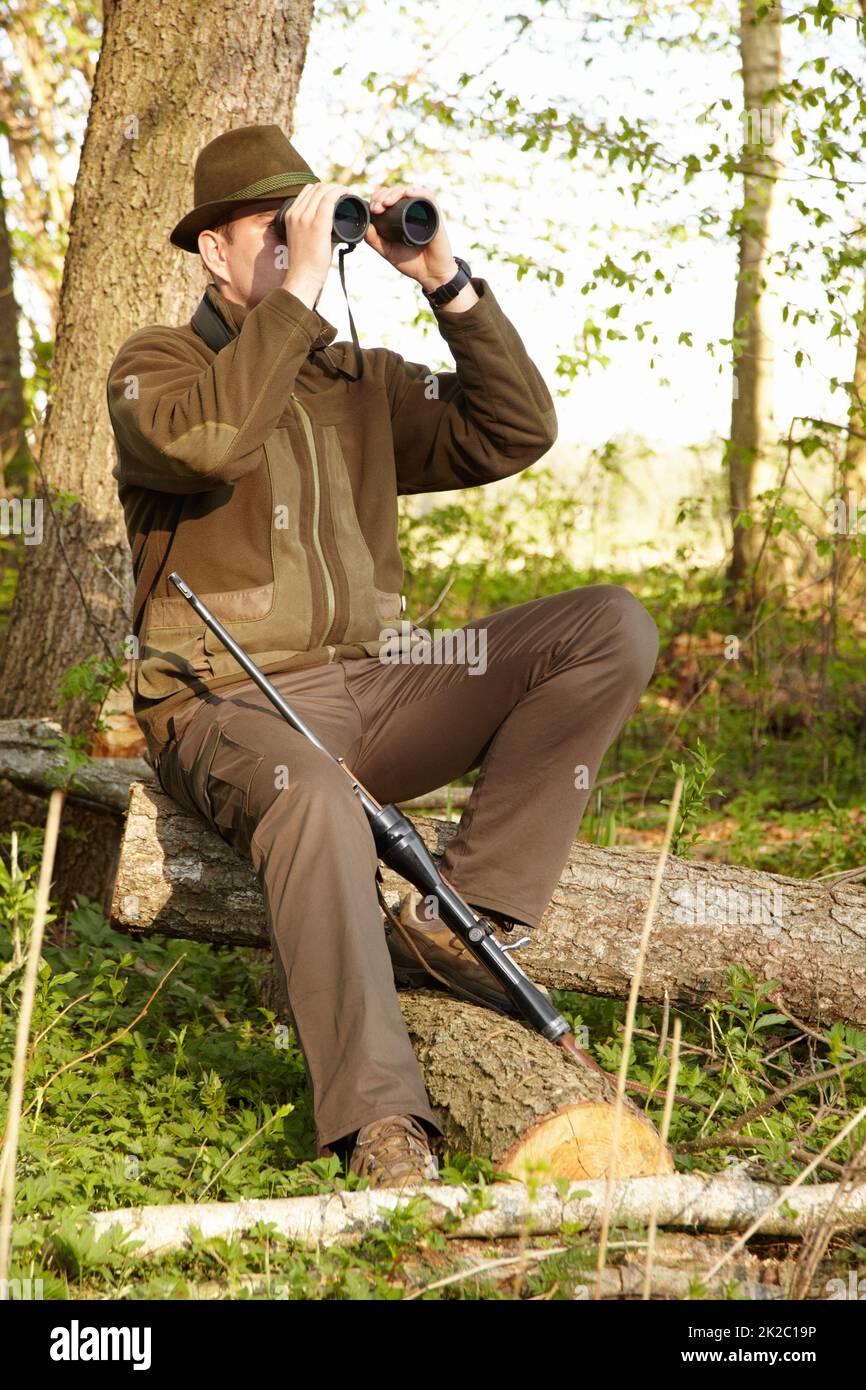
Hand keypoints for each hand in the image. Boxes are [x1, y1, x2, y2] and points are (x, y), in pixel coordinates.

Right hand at [280, 182, 353, 307]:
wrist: (303, 277)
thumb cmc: (307, 264)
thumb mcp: (304, 240)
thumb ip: (315, 228)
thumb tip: (334, 225)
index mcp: (290, 216)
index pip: (307, 192)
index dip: (322, 189)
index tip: (334, 194)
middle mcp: (296, 214)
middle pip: (315, 188)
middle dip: (331, 187)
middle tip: (344, 193)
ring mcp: (305, 218)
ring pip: (322, 190)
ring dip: (337, 188)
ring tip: (347, 193)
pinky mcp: (317, 224)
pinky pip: (329, 199)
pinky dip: (339, 192)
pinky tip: (347, 192)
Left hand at [364, 184, 457, 291]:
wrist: (430, 274)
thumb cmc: (411, 262)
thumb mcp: (387, 250)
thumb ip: (374, 240)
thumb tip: (364, 225)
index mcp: (400, 216)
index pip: (387, 197)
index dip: (378, 198)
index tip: (373, 209)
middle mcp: (411, 210)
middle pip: (396, 191)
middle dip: (384, 195)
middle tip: (377, 207)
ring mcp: (423, 211)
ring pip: (409, 191)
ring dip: (396, 192)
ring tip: (387, 202)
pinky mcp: (435, 215)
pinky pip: (428, 197)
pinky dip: (418, 192)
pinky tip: (408, 193)